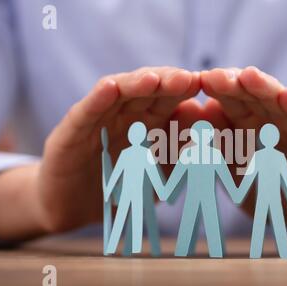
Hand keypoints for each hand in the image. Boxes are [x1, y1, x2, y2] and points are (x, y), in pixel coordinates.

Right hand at [0, 67, 205, 240]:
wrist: (78, 206)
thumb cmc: (122, 186)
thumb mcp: (159, 173)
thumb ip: (180, 150)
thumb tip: (204, 124)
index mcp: (150, 122)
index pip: (171, 100)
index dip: (189, 93)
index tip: (213, 88)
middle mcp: (127, 114)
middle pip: (149, 91)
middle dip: (168, 83)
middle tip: (190, 79)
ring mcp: (100, 118)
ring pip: (119, 94)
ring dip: (136, 84)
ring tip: (154, 80)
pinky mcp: (73, 131)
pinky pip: (87, 112)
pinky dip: (97, 100)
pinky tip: (110, 88)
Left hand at [201, 67, 286, 241]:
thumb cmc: (275, 190)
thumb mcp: (240, 171)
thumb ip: (222, 145)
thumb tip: (199, 111)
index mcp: (253, 127)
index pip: (232, 104)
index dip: (215, 93)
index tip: (192, 83)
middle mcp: (276, 122)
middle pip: (254, 98)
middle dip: (234, 86)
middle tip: (213, 76)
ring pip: (281, 106)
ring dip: (265, 90)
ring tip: (248, 75)